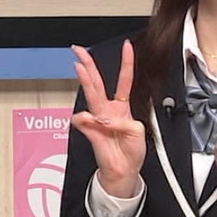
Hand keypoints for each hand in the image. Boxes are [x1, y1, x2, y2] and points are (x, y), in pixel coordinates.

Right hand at [71, 40, 145, 196]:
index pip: (124, 80)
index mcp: (122, 107)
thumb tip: (105, 119)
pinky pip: (83, 120)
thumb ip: (124, 122)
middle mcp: (108, 109)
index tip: (126, 47)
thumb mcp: (138, 132)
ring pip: (89, 94)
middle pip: (97, 82)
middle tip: (79, 50)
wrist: (122, 170)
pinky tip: (92, 122)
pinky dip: (88, 120)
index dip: (126, 63)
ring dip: (85, 79)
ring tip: (79, 67)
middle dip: (88, 64)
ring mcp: (97, 118)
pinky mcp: (89, 130)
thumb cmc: (131, 151)